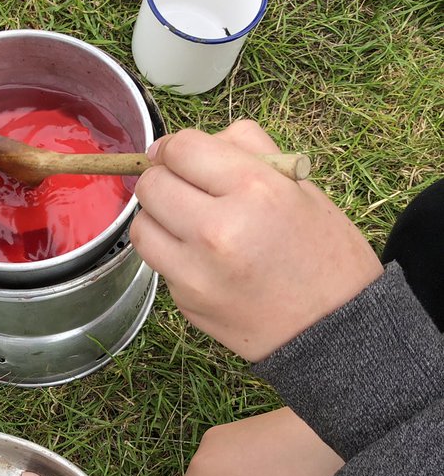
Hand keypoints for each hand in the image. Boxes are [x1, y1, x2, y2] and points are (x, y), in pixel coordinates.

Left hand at [131, 121, 383, 360]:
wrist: (333, 329)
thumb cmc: (324, 253)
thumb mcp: (301, 186)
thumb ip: (246, 151)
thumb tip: (180, 146)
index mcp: (255, 189)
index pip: (181, 149)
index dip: (175, 148)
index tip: (179, 156)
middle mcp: (218, 230)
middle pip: (151, 185)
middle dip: (163, 179)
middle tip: (183, 188)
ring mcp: (196, 271)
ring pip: (142, 226)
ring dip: (158, 218)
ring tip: (187, 222)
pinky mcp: (186, 301)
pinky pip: (159, 263)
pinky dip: (172, 254)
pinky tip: (204, 259)